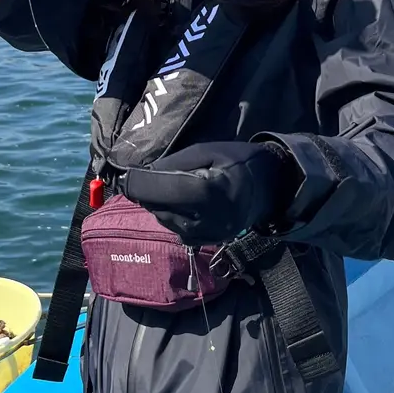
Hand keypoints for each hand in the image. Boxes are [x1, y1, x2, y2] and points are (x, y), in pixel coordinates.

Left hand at [122, 141, 298, 246]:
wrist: (269, 187)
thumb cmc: (237, 161)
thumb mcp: (207, 151)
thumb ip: (173, 164)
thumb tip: (142, 175)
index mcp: (208, 191)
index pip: (159, 190)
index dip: (136, 183)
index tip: (124, 176)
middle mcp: (206, 218)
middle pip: (156, 207)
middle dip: (147, 192)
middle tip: (148, 176)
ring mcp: (206, 234)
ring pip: (162, 219)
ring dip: (159, 203)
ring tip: (172, 187)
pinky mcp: (206, 242)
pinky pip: (174, 228)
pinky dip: (171, 214)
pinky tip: (182, 203)